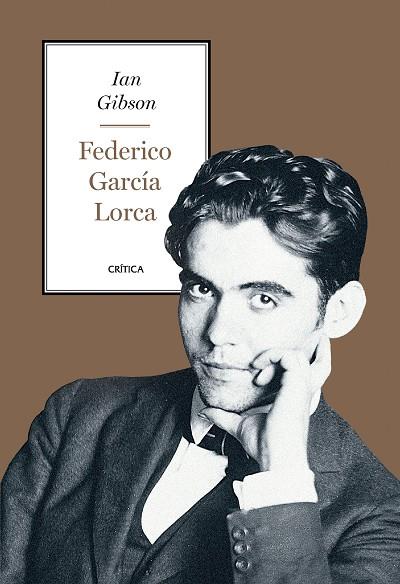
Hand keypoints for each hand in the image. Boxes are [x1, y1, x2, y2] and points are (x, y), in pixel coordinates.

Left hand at [199, 335, 330, 470]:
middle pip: (318, 363)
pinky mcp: (297, 385)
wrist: (276, 458)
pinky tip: (258, 372)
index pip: (302, 374)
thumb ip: (224, 416)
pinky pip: (289, 357)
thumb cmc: (264, 445)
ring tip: (258, 367)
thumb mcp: (240, 426)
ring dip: (275, 354)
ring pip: (298, 355)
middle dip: (314, 348)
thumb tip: (205, 412)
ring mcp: (301, 387)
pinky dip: (272, 357)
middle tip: (308, 339)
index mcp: (294, 398)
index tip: (256, 369)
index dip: (286, 363)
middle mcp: (301, 391)